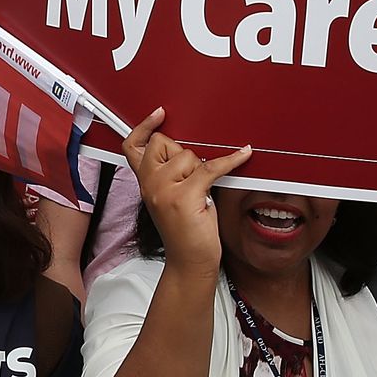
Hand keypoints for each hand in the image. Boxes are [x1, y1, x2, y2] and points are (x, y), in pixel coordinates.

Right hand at [121, 108, 249, 276]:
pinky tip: (243, 155)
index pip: (133, 146)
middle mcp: (150, 184)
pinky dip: (231, 160)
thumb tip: (186, 149)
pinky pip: (211, 167)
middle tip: (191, 178)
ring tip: (201, 193)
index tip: (158, 114)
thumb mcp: (170, 196)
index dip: (144, 127)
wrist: (190, 262)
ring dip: (200, 169)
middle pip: (164, 143)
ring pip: (188, 156)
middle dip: (182, 153)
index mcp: (144, 183)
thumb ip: (169, 173)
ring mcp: (165, 190)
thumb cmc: (186, 230)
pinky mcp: (185, 196)